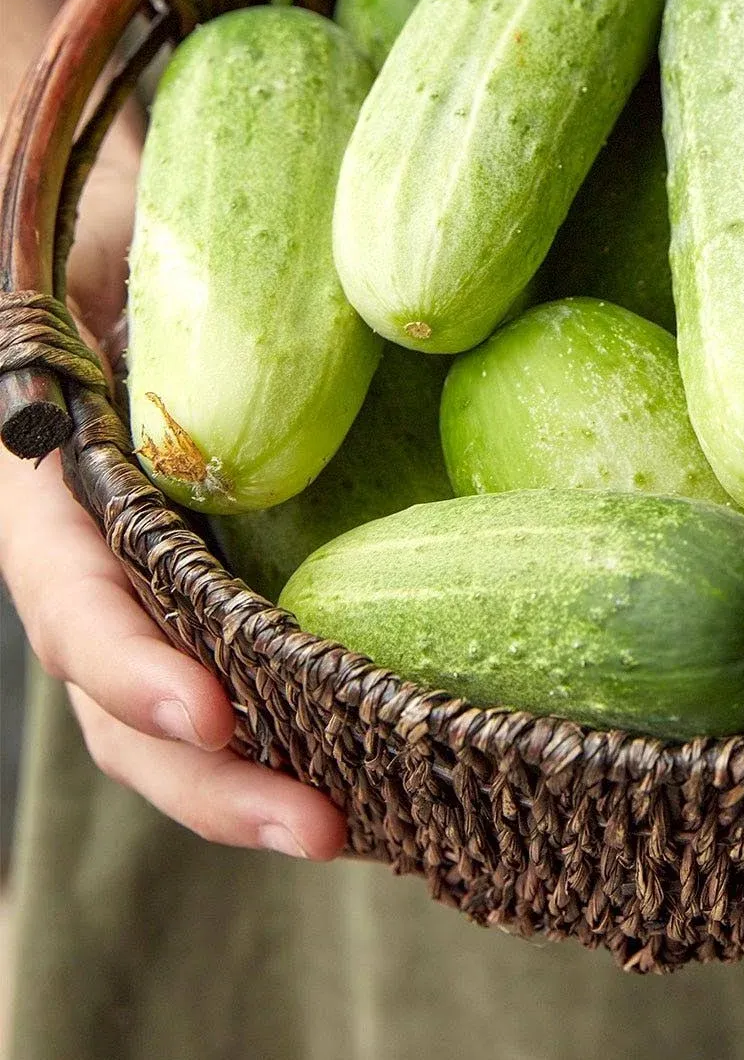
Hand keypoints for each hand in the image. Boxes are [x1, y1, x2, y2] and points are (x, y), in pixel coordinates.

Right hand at [0, 144, 344, 859]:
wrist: (143, 237)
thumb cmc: (144, 225)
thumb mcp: (127, 237)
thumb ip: (162, 287)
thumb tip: (290, 293)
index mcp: (44, 479)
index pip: (69, 592)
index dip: (130, 662)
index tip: (210, 716)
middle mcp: (89, 553)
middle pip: (121, 702)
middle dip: (213, 780)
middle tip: (320, 827)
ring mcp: (148, 589)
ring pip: (174, 727)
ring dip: (256, 793)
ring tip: (355, 835)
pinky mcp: (215, 599)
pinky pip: (239, 690)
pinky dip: (295, 744)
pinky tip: (382, 782)